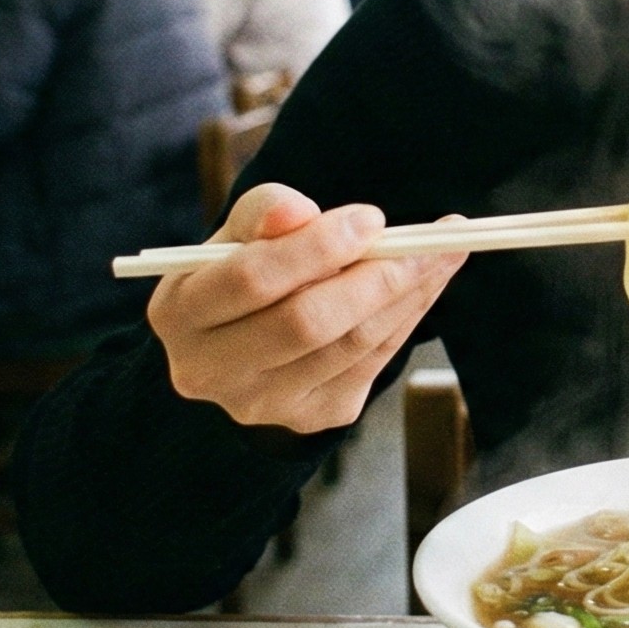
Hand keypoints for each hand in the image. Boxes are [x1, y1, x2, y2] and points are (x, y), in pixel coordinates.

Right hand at [150, 184, 465, 435]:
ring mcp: (262, 403)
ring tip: (448, 250)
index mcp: (180, 313)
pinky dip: (409, 317)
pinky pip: (373, 362)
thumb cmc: (241, 272)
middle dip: (376, 277)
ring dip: (410, 294)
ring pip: (351, 345)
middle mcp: (211, 371)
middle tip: (428, 239)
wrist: (241, 345)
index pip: (250, 279)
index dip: (315, 247)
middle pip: (306, 323)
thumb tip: (298, 212)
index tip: (371, 218)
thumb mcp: (237, 234)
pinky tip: (431, 281)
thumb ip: (263, 212)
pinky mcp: (312, 415)